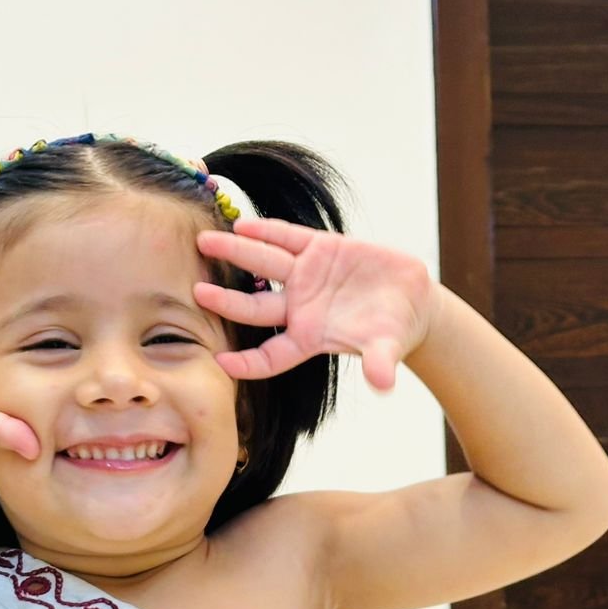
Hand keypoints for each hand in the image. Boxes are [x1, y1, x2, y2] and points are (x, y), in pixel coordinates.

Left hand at [194, 218, 434, 391]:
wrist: (410, 299)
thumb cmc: (394, 331)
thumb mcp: (388, 347)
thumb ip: (380, 362)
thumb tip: (383, 384)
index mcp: (309, 338)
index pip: (271, 356)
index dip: (248, 362)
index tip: (221, 362)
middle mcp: (299, 308)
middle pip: (254, 306)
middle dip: (226, 300)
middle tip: (197, 292)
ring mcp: (306, 276)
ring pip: (263, 264)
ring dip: (235, 253)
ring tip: (205, 241)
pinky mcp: (320, 249)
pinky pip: (287, 237)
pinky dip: (267, 230)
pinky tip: (242, 224)